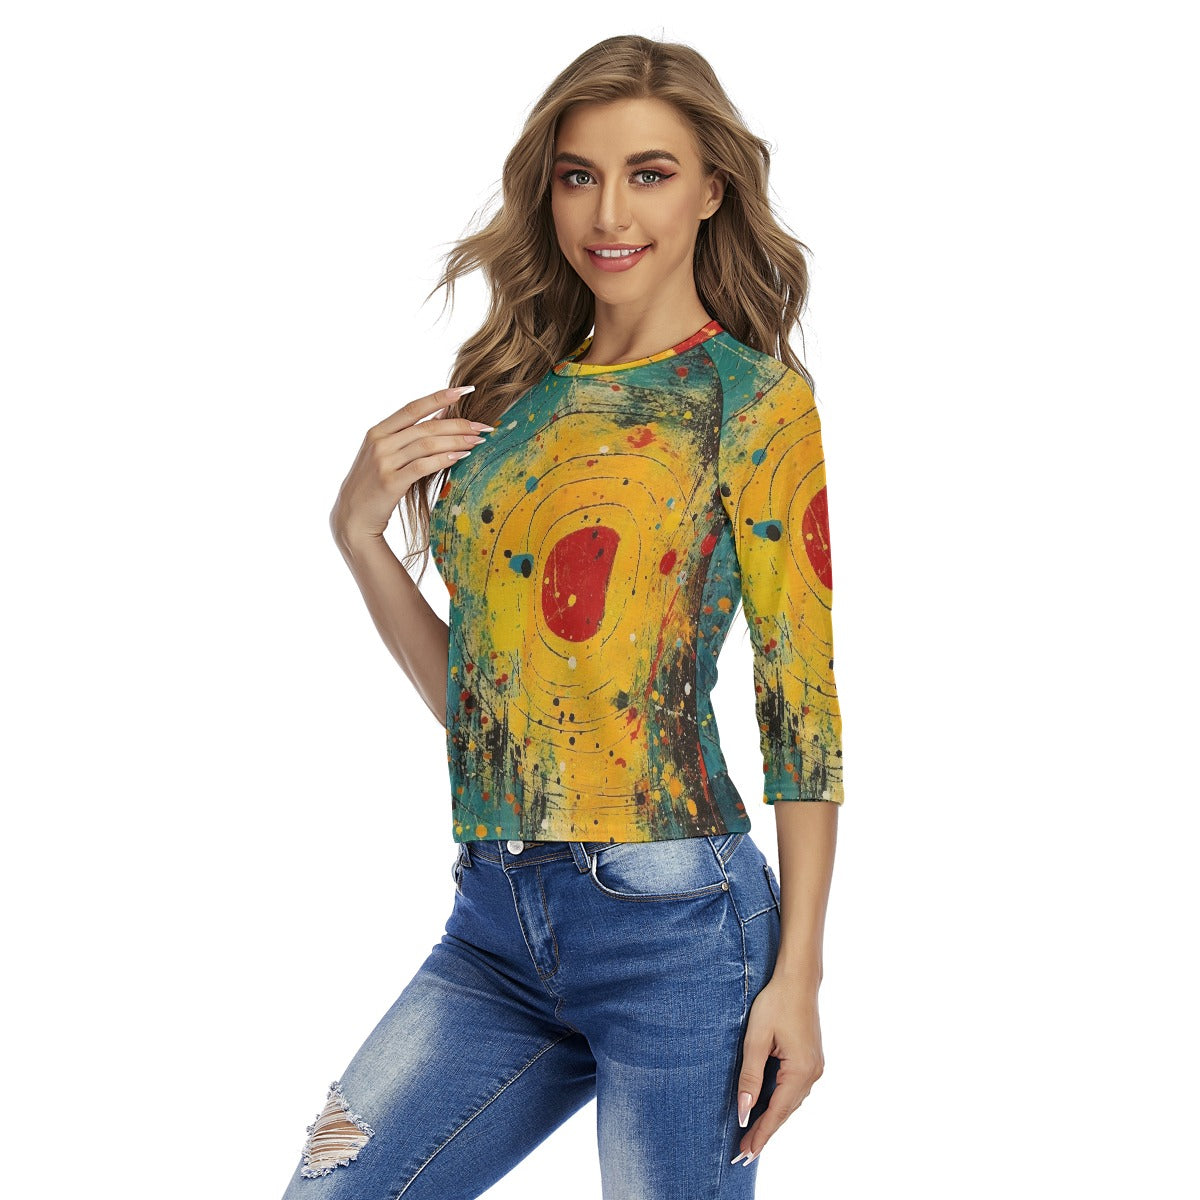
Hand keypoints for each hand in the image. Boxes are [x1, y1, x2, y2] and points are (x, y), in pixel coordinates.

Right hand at [329, 384, 491, 541]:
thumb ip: (407, 437)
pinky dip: (444, 459)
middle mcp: (379, 443)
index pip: (413, 408)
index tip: (466, 390)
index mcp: (378, 431)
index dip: (440, 397)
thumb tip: (443, 416)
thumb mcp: (385, 455)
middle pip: (426, 427)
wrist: (352, 516)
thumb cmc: (374, 484)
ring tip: (478, 441)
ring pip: (427, 444)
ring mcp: (383, 462)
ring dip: (457, 441)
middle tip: (483, 426)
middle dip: (458, 424)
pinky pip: (422, 466)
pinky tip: (461, 457)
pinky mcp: (390, 482)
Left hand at [730, 977, 824, 1166]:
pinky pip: (794, 1089)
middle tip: (744, 1151)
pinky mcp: (811, 1060)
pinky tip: (767, 1108)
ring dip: (772, 1118)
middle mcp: (813, 1073)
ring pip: (791, 1101)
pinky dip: (780, 1102)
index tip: (746, 1152)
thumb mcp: (756, 1039)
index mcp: (801, 1070)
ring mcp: (815, 1067)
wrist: (797, 980)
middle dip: (765, 1131)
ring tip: (752, 1135)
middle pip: (786, 1110)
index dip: (761, 1133)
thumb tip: (744, 1110)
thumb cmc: (775, 1003)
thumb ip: (750, 1076)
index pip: (777, 1111)